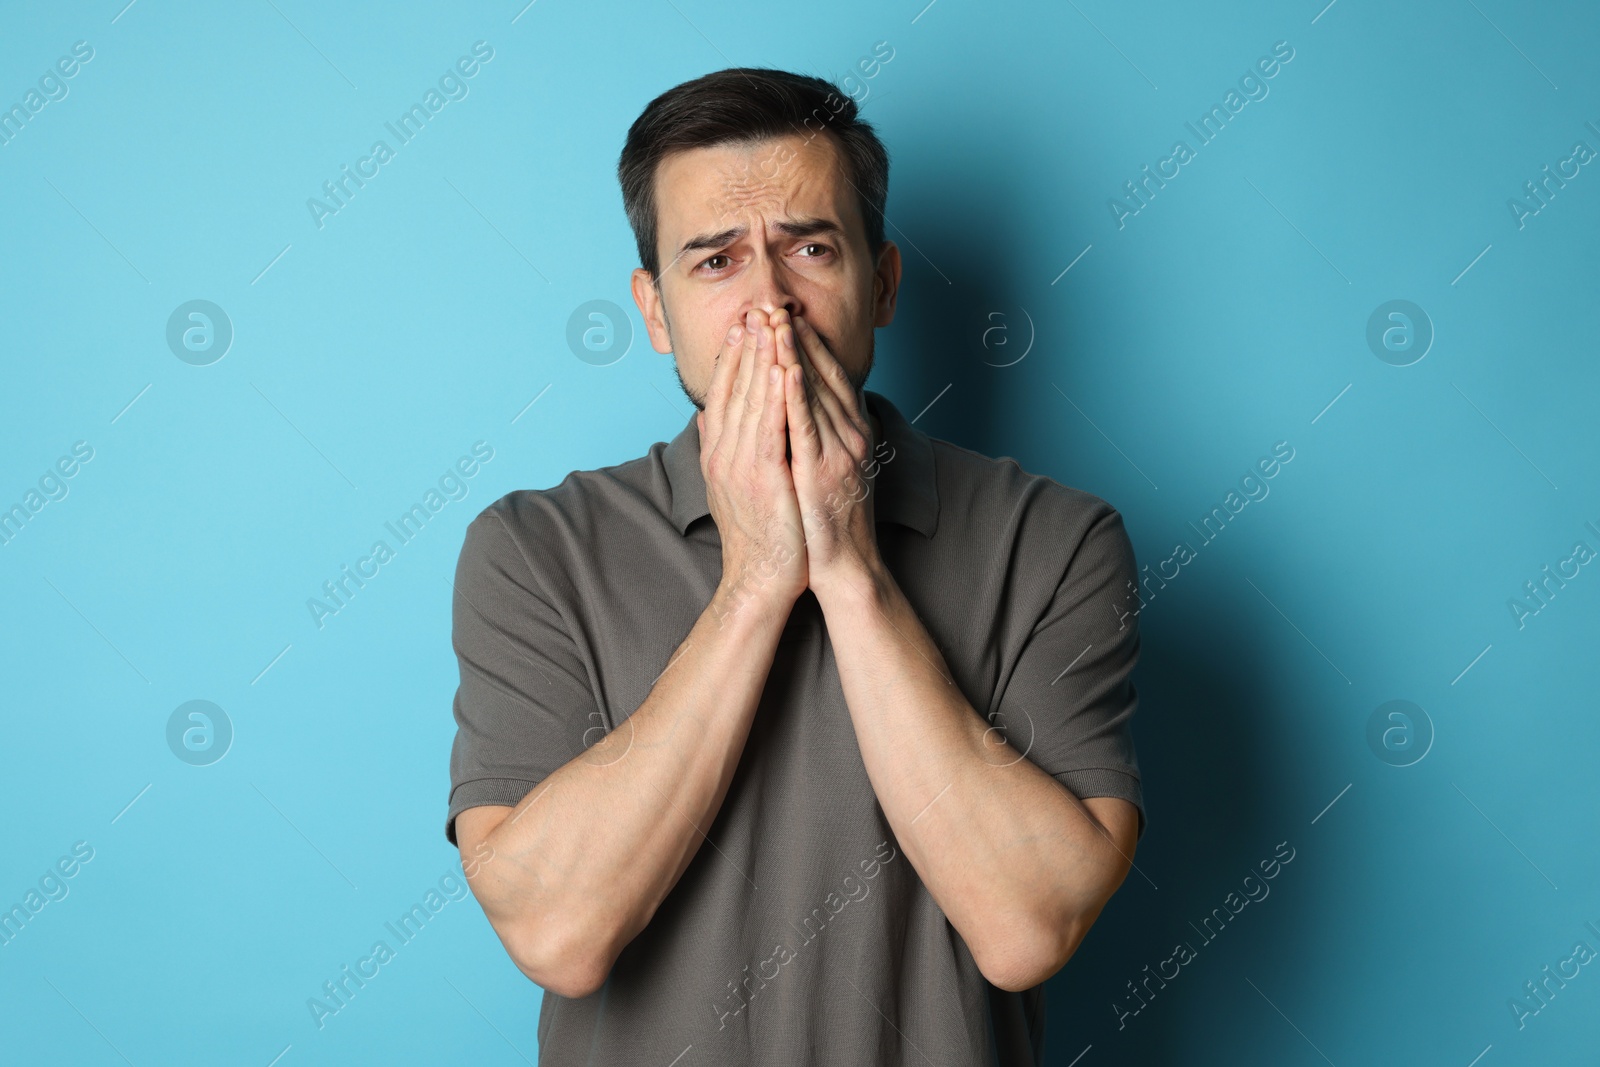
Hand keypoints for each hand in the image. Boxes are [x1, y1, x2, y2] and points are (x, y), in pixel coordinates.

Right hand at [698, 309, 808, 625]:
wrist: (760, 581)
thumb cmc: (758, 536)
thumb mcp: (731, 487)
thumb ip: (721, 451)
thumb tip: (709, 422)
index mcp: (719, 453)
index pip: (724, 394)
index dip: (734, 356)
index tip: (743, 323)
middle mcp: (724, 454)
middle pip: (735, 388)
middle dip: (747, 345)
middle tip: (755, 306)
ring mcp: (742, 465)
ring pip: (752, 399)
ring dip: (762, 357)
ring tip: (770, 322)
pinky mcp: (764, 478)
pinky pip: (771, 427)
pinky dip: (776, 395)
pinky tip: (784, 367)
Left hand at [771, 309, 882, 595]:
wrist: (844, 566)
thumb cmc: (827, 521)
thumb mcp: (823, 468)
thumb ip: (812, 436)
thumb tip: (794, 410)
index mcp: (849, 432)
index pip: (827, 376)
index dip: (807, 343)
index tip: (785, 314)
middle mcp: (850, 434)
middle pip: (822, 375)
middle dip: (797, 338)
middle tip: (775, 303)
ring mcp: (840, 451)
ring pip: (814, 391)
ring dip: (794, 354)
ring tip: (775, 320)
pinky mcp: (824, 470)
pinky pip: (809, 424)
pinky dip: (798, 394)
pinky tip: (787, 368)